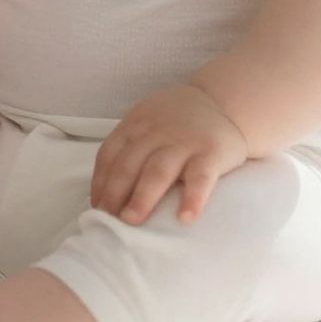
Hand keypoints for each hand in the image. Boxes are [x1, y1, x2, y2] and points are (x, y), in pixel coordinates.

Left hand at [90, 84, 248, 224]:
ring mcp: (184, 142)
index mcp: (136, 125)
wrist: (223, 101)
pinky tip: (186, 218)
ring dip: (142, 197)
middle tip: (107, 220)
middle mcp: (156, 133)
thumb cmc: (177, 122)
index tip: (96, 208)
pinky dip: (192, 198)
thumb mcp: (147, 122)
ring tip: (132, 220)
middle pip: (129, 164)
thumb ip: (129, 147)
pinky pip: (201, 178)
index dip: (100, 182)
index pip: (109, 154)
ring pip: (158, 171)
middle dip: (114, 193)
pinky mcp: (211, 153)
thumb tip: (103, 192)